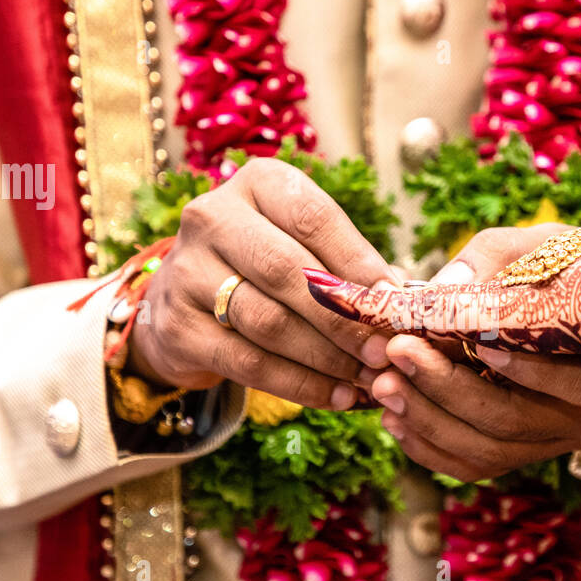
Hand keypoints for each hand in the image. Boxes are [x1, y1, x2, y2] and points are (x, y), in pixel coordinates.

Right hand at [128, 158, 397, 407]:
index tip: (397, 304)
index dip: (359, 263)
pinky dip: (300, 385)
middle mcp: (213, 218)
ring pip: (269, 322)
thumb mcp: (306, 247)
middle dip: (345, 318)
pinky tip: (336, 397)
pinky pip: (248, 363)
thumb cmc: (267, 267)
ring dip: (327, 357)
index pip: (314, 218)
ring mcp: (187, 272)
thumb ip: (350, 267)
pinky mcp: (177, 327)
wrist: (185, 303)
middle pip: (287, 271)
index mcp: (257, 184)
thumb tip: (403, 300)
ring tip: (367, 378)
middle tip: (385, 351)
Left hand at [315, 226, 580, 481]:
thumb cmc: (572, 266)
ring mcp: (554, 441)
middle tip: (398, 351)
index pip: (575, 383)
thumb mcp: (546, 245)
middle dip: (447, 388)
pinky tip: (392, 417)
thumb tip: (439, 290)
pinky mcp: (521, 453)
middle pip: (513, 421)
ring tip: (383, 384)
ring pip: (487, 451)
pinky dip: (428, 446)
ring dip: (428, 420)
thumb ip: (496, 258)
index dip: (524, 369)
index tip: (473, 340)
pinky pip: (472, 466)